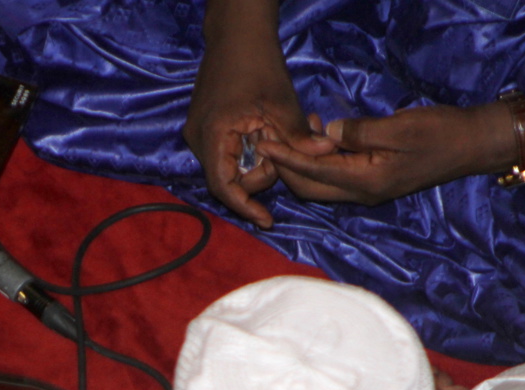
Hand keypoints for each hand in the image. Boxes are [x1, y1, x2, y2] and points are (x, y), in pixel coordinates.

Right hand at [183, 2, 332, 227]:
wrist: (236, 33)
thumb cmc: (257, 62)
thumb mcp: (281, 102)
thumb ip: (298, 135)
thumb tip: (326, 154)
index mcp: (212, 134)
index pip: (223, 187)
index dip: (245, 208)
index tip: (267, 221)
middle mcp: (198, 139)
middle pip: (228, 180)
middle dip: (258, 176)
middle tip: (282, 151)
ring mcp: (199, 134)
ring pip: (229, 169)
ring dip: (255, 163)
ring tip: (273, 136)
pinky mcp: (205, 129)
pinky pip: (227, 155)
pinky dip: (248, 154)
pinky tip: (263, 136)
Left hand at [257, 102, 515, 205]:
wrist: (470, 147)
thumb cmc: (439, 134)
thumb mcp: (398, 127)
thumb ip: (359, 133)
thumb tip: (326, 134)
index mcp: (366, 182)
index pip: (314, 173)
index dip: (286, 158)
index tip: (263, 144)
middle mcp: (362, 194)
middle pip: (309, 189)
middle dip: (286, 167)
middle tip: (269, 139)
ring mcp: (367, 192)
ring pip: (320, 185)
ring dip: (302, 163)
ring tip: (294, 131)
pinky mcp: (372, 183)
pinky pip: (336, 177)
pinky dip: (320, 160)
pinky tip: (320, 135)